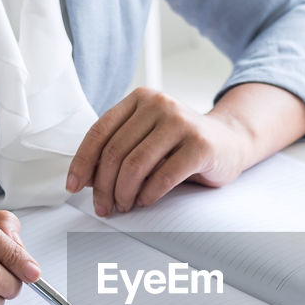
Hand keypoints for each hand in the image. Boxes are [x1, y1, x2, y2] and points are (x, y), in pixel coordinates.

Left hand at [65, 87, 258, 215]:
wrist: (230, 142)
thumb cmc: (182, 144)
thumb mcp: (147, 138)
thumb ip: (120, 149)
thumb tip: (85, 179)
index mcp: (140, 98)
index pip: (100, 131)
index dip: (83, 162)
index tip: (74, 186)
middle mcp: (160, 104)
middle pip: (116, 152)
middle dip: (104, 186)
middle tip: (103, 206)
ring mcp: (182, 122)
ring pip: (136, 165)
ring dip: (124, 193)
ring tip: (125, 206)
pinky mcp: (200, 145)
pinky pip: (163, 177)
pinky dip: (148, 195)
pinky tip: (145, 201)